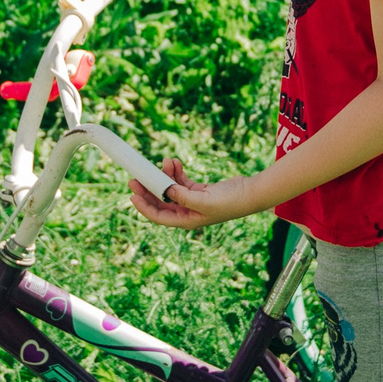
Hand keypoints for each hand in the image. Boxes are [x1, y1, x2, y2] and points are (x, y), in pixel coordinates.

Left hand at [127, 158, 266, 229]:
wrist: (250, 193)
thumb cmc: (230, 201)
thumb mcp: (204, 200)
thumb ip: (182, 196)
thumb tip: (164, 191)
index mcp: (186, 220)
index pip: (158, 216)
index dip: (143, 206)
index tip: (132, 194)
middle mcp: (187, 213)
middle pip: (160, 201)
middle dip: (149, 188)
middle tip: (136, 176)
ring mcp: (192, 201)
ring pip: (170, 188)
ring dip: (164, 175)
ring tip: (165, 161)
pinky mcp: (198, 190)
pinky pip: (180, 181)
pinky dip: (176, 172)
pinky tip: (174, 162)